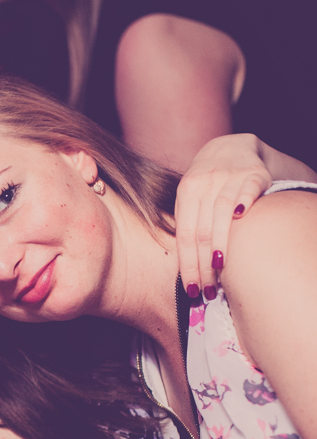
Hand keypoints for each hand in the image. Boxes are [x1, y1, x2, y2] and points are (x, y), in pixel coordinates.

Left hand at [174, 134, 270, 298]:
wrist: (230, 147)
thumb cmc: (206, 184)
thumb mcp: (189, 199)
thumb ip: (187, 226)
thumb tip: (186, 271)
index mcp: (186, 193)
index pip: (184, 236)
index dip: (187, 265)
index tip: (192, 290)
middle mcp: (204, 184)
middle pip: (201, 230)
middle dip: (204, 264)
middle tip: (209, 291)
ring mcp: (229, 176)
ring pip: (221, 213)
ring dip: (221, 243)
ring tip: (221, 269)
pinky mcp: (253, 172)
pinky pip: (248, 189)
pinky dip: (244, 201)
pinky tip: (241, 218)